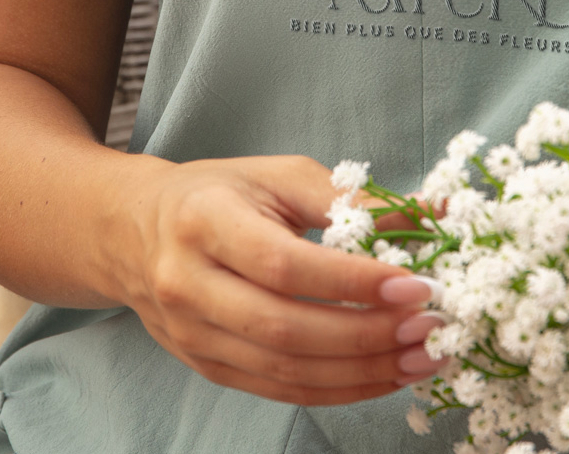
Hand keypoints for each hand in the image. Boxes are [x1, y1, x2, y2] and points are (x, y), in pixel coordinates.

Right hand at [107, 154, 447, 405]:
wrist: (134, 231)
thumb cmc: (217, 196)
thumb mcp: (278, 177)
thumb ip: (352, 199)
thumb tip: (434, 212)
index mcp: (204, 221)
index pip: (283, 264)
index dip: (352, 281)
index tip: (415, 284)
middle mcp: (187, 283)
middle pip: (284, 327)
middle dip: (367, 335)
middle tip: (429, 328)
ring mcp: (192, 334)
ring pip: (284, 369)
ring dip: (363, 372)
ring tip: (420, 358)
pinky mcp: (206, 366)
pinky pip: (279, 390)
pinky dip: (339, 390)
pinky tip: (384, 375)